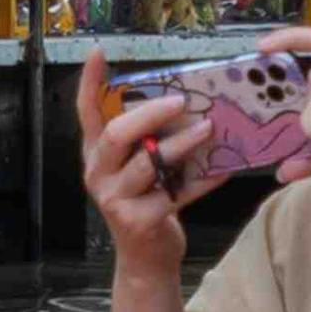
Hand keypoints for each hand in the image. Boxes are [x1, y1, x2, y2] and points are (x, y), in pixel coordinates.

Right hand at [76, 72, 215, 278]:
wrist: (146, 258)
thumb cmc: (145, 202)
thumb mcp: (136, 168)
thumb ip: (147, 140)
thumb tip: (183, 100)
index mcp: (96, 154)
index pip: (86, 112)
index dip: (90, 83)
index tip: (98, 52)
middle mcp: (99, 174)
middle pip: (117, 135)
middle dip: (150, 114)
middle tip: (179, 101)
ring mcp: (116, 199)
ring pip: (148, 163)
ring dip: (181, 143)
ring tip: (208, 128)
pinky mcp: (140, 221)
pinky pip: (177, 193)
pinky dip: (204, 180)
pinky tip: (224, 169)